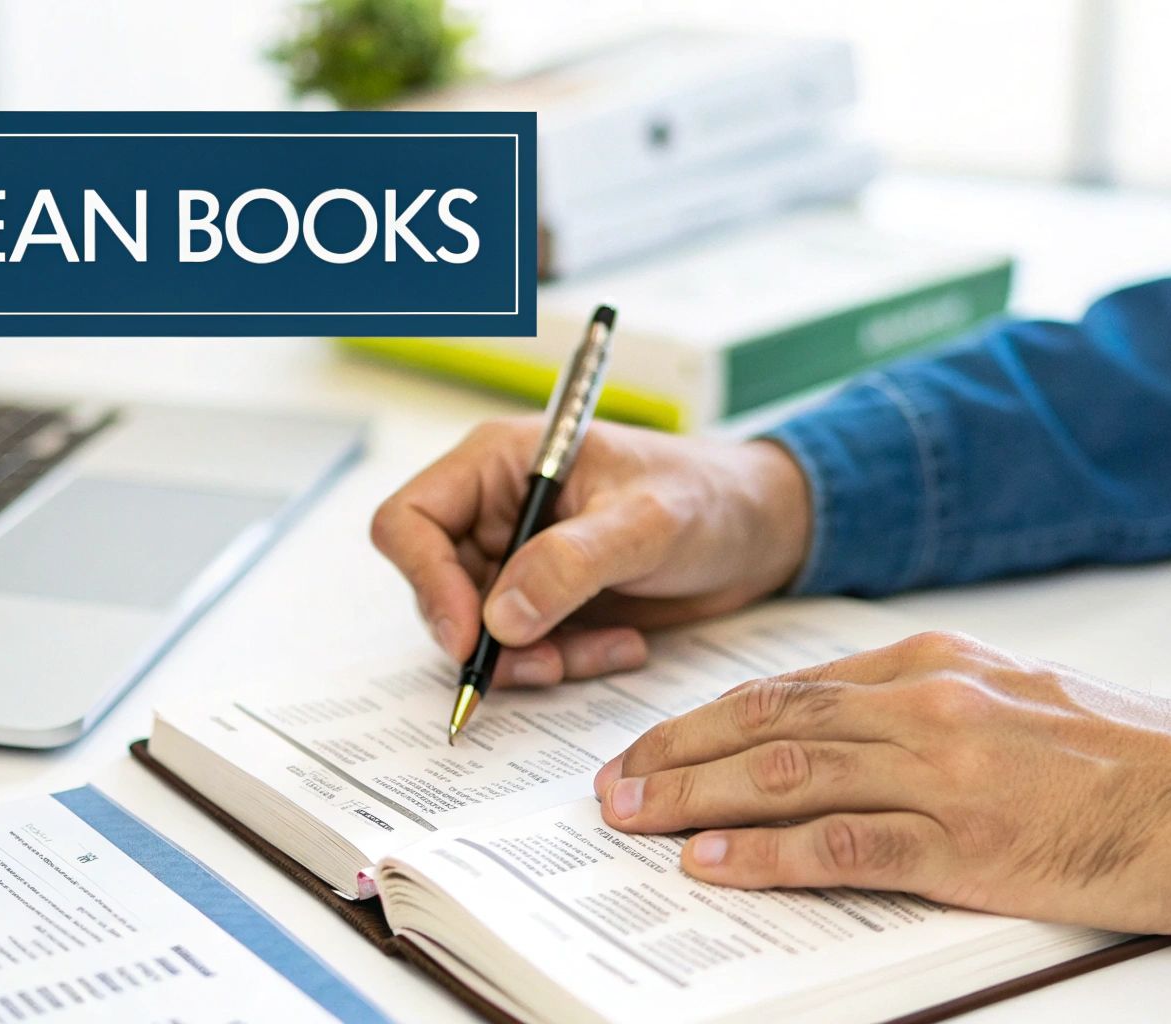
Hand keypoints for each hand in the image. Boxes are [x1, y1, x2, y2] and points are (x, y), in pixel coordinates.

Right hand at [372, 418, 811, 685]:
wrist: (760, 529)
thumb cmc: (707, 496)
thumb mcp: (645, 523)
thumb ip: (570, 564)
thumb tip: (500, 618)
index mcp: (499, 462)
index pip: (410, 521)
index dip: (425, 582)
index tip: (469, 639)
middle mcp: (496, 510)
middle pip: (439, 588)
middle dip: (489, 639)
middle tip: (546, 664)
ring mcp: (519, 559)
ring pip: (483, 632)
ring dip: (535, 658)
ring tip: (603, 651)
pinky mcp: (548, 602)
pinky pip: (528, 651)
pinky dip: (569, 661)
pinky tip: (623, 645)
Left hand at [593, 631, 1170, 934]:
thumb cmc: (1132, 752)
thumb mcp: (1016, 697)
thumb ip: (927, 704)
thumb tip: (837, 730)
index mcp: (936, 665)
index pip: (791, 686)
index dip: (707, 718)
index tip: (654, 742)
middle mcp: (928, 704)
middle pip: (770, 724)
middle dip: (678, 753)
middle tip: (612, 783)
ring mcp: (947, 772)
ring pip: (789, 774)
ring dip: (697, 799)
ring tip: (634, 818)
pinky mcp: (973, 842)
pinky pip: (847, 845)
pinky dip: (770, 855)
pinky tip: (716, 865)